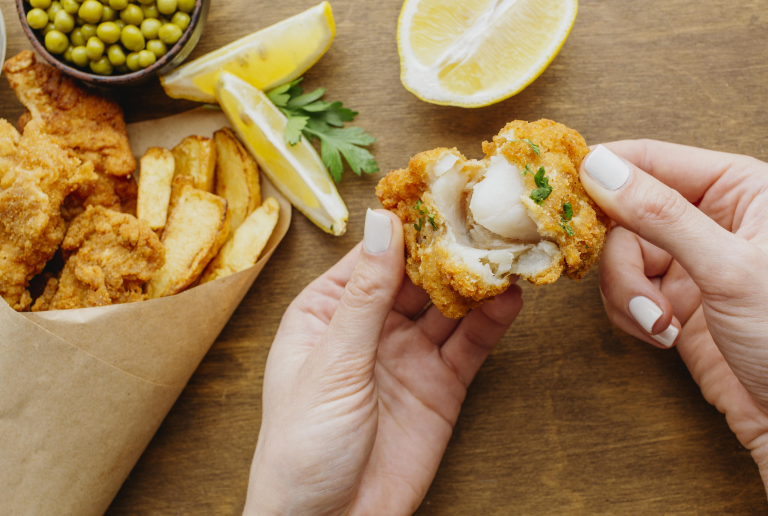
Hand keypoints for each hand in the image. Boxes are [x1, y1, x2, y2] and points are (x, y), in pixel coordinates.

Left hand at [243, 209, 522, 515]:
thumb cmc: (302, 445)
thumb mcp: (332, 362)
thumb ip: (365, 294)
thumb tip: (383, 223)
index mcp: (326, 313)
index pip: (371, 256)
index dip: (405, 227)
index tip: (440, 192)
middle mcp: (369, 327)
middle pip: (415, 277)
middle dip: (449, 248)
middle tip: (486, 215)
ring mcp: (406, 356)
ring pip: (447, 307)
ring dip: (475, 280)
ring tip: (508, 249)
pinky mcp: (439, 387)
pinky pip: (468, 346)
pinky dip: (489, 324)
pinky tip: (508, 300)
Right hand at [580, 141, 767, 491]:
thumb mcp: (729, 268)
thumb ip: (662, 215)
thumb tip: (600, 168)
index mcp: (737, 188)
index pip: (651, 159)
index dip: (603, 173)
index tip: (561, 192)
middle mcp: (708, 217)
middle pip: (624, 216)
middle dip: (624, 264)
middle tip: (644, 296)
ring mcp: (687, 259)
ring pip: (618, 257)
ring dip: (628, 296)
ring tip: (660, 324)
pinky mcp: (670, 298)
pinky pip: (623, 291)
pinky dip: (631, 315)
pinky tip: (661, 334)